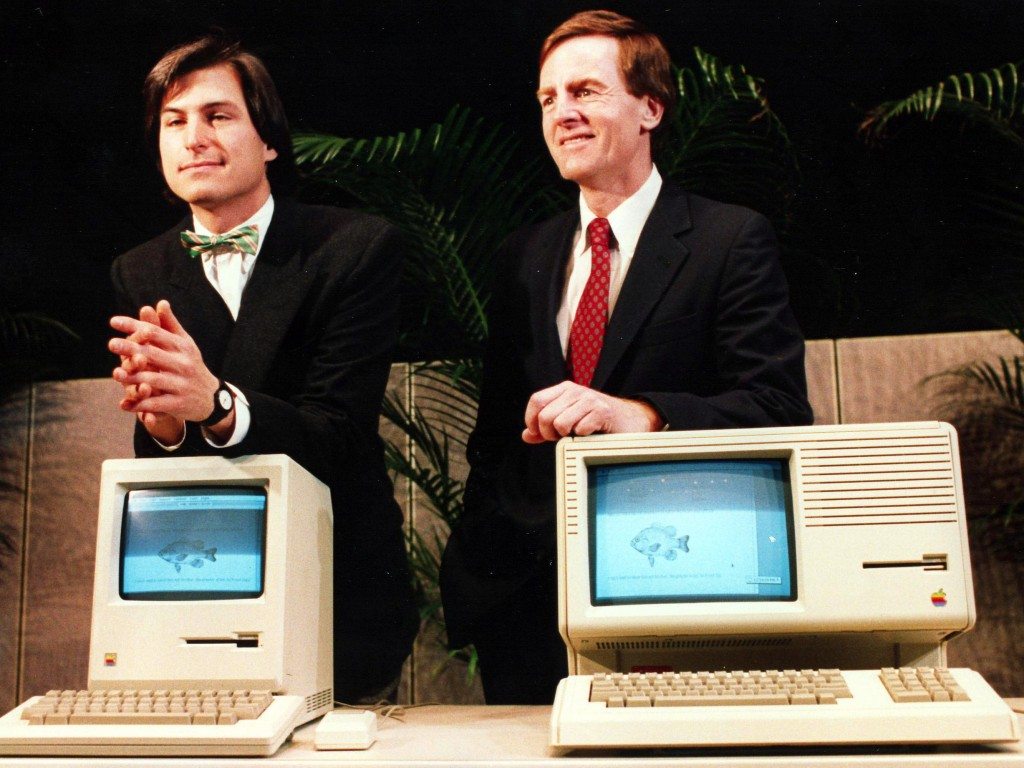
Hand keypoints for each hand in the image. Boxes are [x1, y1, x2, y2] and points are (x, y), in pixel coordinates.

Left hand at [109, 300, 219, 424]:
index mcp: (182, 348)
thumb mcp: (185, 345)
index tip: (114, 322)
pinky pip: (158, 403)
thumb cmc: (192, 366)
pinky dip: (141, 404)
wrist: (212, 398)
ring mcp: (182, 384)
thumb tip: (160, 303)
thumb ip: (170, 326)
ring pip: (154, 379)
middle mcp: (183, 364)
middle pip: (154, 354)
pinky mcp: (180, 403)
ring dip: (133, 378)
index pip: (156, 333)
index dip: (134, 326)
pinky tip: (124, 404)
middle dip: (131, 349)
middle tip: (111, 344)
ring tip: (116, 374)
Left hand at [521, 380, 663, 443]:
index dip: (532, 420)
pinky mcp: (602, 411)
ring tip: (577, 434)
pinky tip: (591, 433)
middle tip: (562, 437)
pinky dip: (583, 437)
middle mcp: (575, 391)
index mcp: (564, 389)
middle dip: (549, 434)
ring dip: (566, 436)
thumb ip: (545, 428)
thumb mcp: (567, 420)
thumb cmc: (596, 420)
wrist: (629, 420)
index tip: (540, 433)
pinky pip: (580, 429)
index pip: (537, 400)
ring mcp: (589, 399)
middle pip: (546, 416)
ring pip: (560, 423)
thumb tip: (526, 435)